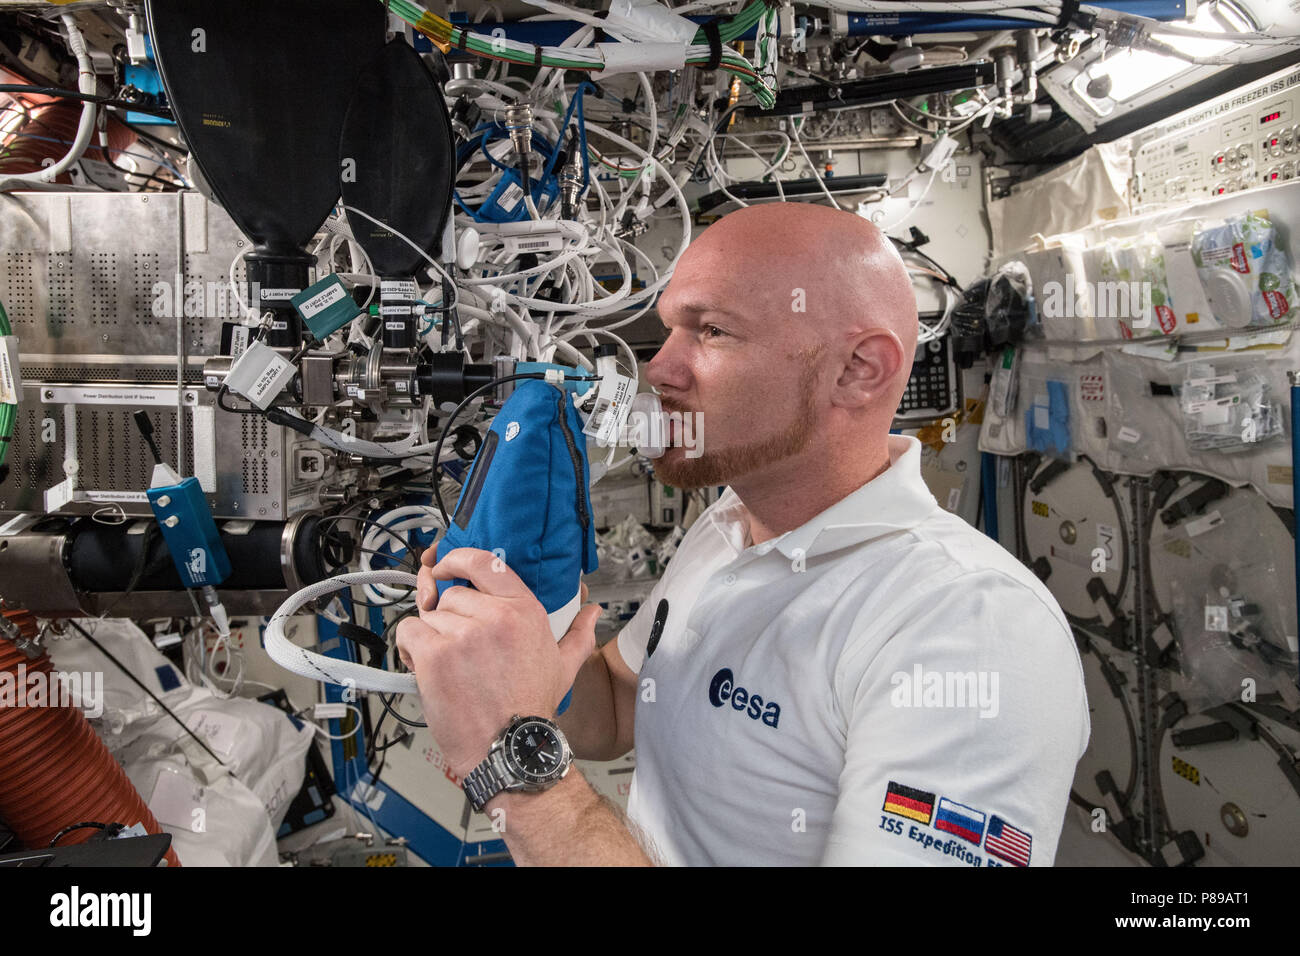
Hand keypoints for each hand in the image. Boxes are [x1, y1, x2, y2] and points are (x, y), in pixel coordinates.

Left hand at [395, 547, 602, 779]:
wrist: (509, 749)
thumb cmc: (532, 709)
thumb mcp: (564, 666)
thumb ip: (579, 634)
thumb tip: (593, 611)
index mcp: (525, 610)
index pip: (484, 562)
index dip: (456, 560)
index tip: (442, 567)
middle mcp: (496, 616)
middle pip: (450, 595)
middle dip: (446, 619)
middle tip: (455, 648)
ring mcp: (464, 634)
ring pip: (427, 615)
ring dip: (428, 637)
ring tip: (445, 665)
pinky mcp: (436, 655)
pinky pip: (408, 632)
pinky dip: (408, 648)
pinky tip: (422, 666)